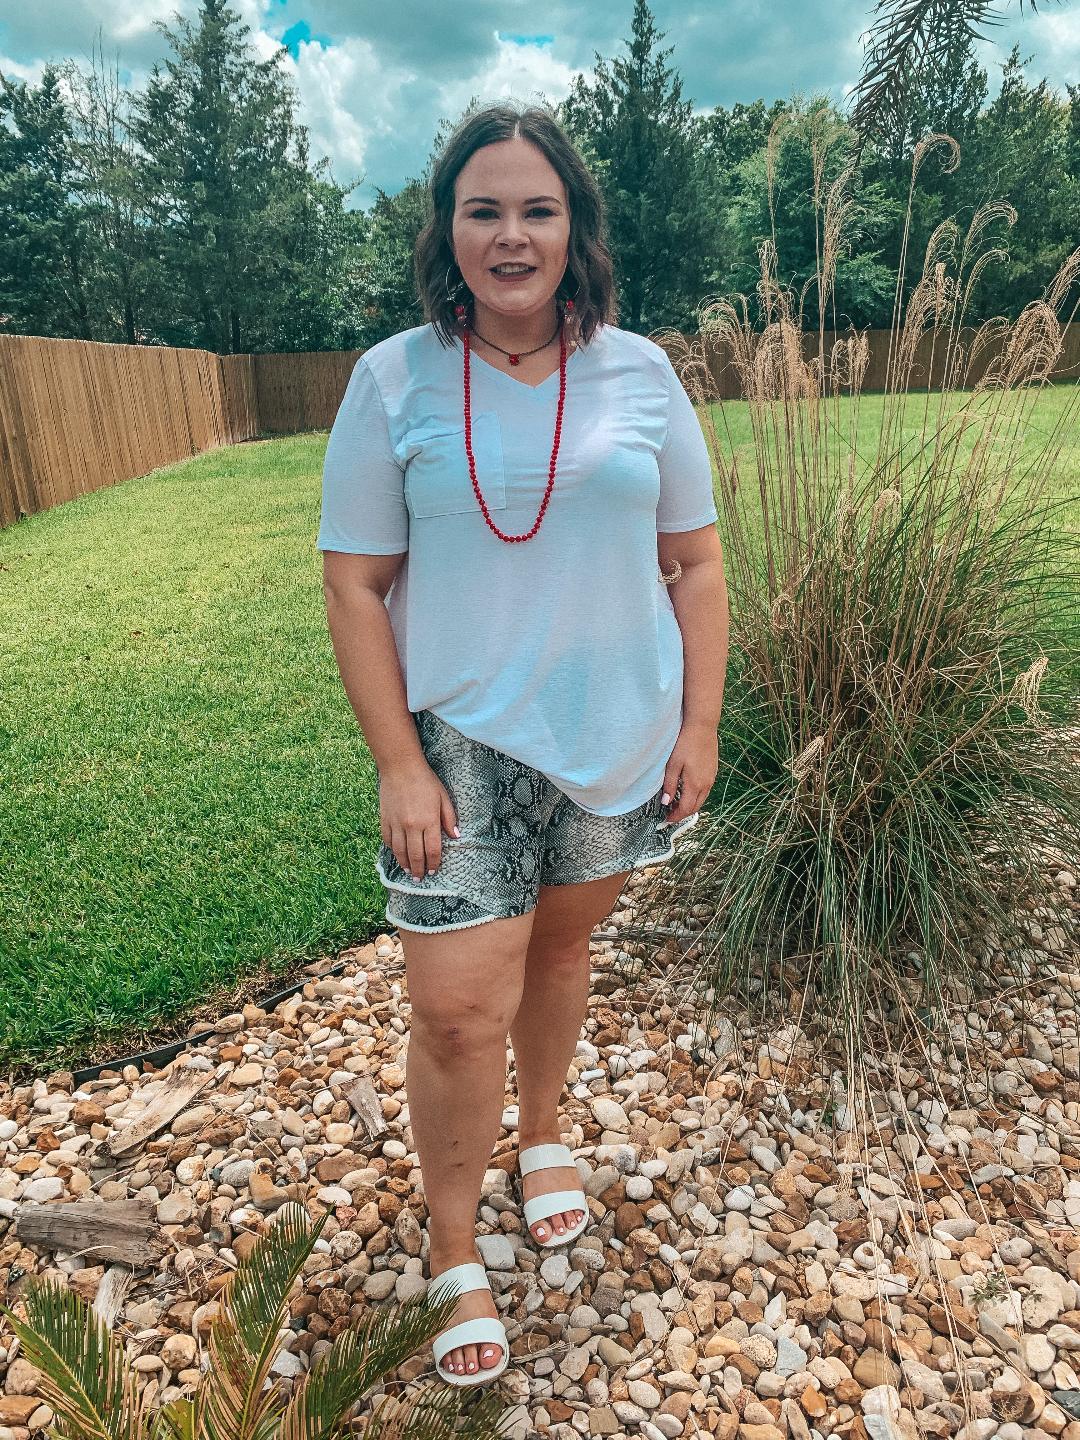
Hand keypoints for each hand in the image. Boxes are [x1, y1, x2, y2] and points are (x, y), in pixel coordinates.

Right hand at [379, 762, 459, 880]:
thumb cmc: (425, 780)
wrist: (400, 767)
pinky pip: (387, 840)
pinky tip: (397, 854)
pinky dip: (392, 850)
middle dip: (418, 870)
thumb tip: (456, 836)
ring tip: (408, 872)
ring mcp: (396, 823)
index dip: (434, 863)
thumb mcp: (443, 797)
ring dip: (404, 864)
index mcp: (429, 821)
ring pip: (400, 851)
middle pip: (415, 855)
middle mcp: (412, 826)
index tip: (433, 871)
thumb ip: (449, 818)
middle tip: (419, 879)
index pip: (432, 850)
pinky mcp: (385, 819)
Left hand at [661, 720, 718, 823]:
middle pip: (695, 807)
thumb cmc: (685, 743)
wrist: (702, 727)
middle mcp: (706, 784)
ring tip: (677, 803)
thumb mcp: (672, 765)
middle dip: (682, 813)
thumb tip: (665, 802)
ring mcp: (711, 778)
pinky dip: (696, 796)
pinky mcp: (713, 771)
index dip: (675, 816)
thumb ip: (669, 785)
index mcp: (694, 784)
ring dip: (690, 805)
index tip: (666, 819)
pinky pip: (705, 790)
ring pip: (701, 799)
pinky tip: (687, 790)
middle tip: (670, 813)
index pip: (685, 809)